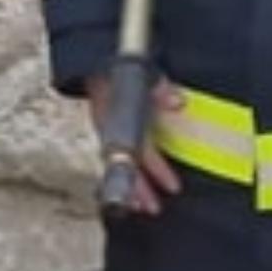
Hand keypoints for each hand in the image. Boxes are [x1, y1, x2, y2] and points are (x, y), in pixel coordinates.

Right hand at [86, 79, 185, 218]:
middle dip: (139, 188)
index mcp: (117, 118)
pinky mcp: (106, 132)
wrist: (93, 62)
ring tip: (142, 207)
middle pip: (125, 165)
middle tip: (152, 208)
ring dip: (130, 186)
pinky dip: (124, 176)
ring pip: (117, 165)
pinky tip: (131, 190)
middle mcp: (109, 129)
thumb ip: (160, 89)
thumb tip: (179, 102)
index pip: (140, 149)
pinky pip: (115, 159)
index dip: (157, 169)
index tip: (173, 187)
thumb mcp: (143, 74)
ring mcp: (106, 132)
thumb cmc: (117, 70)